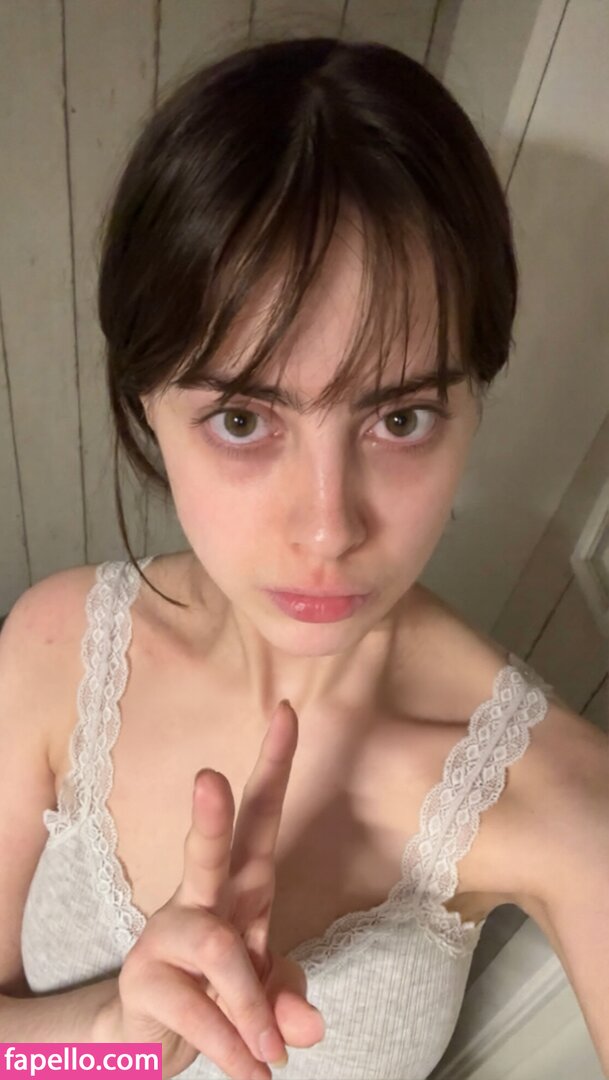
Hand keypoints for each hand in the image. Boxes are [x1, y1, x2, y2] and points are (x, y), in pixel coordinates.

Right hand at [98, 699, 324, 1079]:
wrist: (153, 1038)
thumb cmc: (219, 993)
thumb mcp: (265, 993)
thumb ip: (287, 997)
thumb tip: (307, 1027)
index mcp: (242, 889)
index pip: (261, 819)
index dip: (275, 766)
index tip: (288, 711)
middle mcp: (203, 901)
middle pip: (208, 852)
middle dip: (211, 815)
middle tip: (209, 777)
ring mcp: (167, 937)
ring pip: (218, 952)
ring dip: (249, 1008)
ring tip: (267, 1059)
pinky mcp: (144, 979)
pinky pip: (199, 1010)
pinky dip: (232, 1047)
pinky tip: (250, 1071)